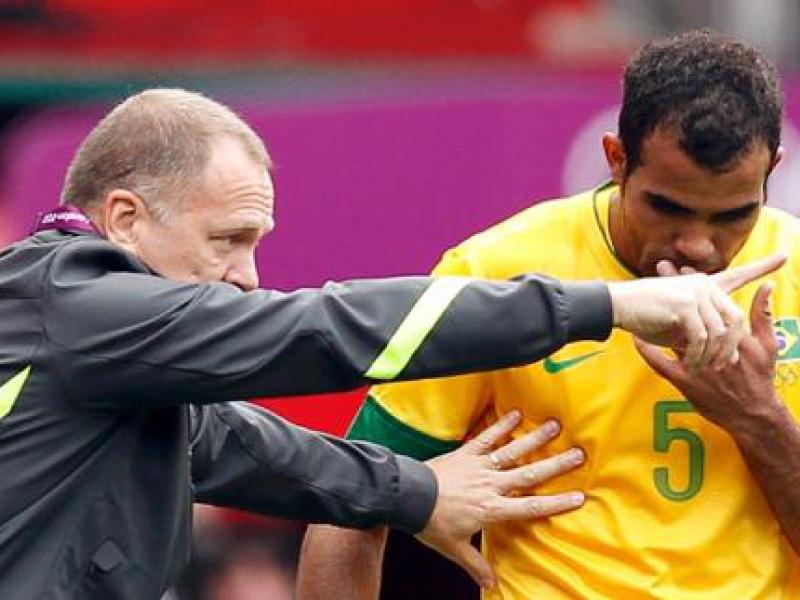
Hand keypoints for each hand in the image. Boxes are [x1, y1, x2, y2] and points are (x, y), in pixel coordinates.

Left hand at [418, 410, 584, 589]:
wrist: (407, 496)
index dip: (556, 503)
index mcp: (491, 509)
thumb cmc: (431, 522)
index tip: (579, 496)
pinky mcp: (466, 453)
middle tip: (579, 454)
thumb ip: (475, 564)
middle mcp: (491, 485)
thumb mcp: (454, 547)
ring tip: (555, 425)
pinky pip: (487, 437)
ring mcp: (479, 466)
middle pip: (530, 474)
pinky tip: (516, 414)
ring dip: (535, 438)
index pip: (530, 507)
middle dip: (556, 464)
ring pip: (513, 451)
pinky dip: (501, 425)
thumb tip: (492, 584)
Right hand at [608, 253, 784, 370]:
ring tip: (701, 368)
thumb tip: (721, 352)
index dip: (763, 267)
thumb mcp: (678, 322)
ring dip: (711, 356)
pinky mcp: (684, 305)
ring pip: (719, 332)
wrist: (617, 306)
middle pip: (736, 319)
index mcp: (705, 285)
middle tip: (725, 366)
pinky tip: (690, 363)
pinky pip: (701, 337)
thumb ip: (700, 329)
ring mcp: (695, 293)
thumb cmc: (644, 315)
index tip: (785, 256)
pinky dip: (697, 355)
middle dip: (732, 347)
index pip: (740, 274)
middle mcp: (704, 285)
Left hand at [635, 281, 779, 429]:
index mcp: (730, 335)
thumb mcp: (768, 345)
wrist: (752, 413)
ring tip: (645, 298)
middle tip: (660, 271)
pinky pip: (661, 364)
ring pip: (671, 335)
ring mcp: (696, 364)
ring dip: (657, 316)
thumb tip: (768, 286)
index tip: (684, 268)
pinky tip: (636, 338)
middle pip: (687, 314)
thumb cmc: (759, 377)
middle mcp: (710, 347)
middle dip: (673, 291)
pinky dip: (648, 350)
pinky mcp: (685, 382)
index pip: (710, 304)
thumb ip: (763, 315)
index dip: (697, 286)